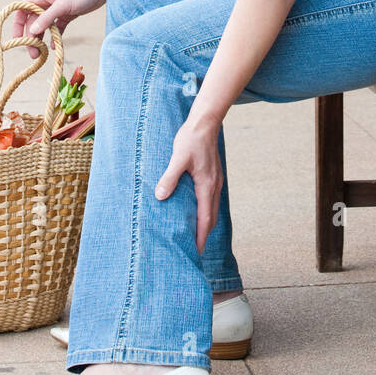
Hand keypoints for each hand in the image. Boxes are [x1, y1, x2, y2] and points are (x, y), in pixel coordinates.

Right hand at [13, 0, 107, 58]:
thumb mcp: (63, 5)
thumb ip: (47, 18)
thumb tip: (32, 31)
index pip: (22, 10)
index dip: (18, 25)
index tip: (18, 40)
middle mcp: (47, 2)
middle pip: (32, 22)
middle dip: (31, 37)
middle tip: (33, 53)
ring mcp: (57, 9)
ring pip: (44, 26)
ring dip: (41, 39)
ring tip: (41, 53)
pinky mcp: (67, 14)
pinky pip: (57, 28)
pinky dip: (55, 37)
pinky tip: (54, 47)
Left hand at [155, 116, 221, 253]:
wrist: (205, 123)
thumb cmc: (191, 139)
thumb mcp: (178, 158)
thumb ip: (169, 178)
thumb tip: (160, 197)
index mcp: (206, 185)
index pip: (205, 218)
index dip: (201, 237)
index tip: (196, 251)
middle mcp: (214, 186)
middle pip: (211, 218)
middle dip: (204, 235)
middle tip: (195, 250)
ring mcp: (215, 181)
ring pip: (212, 209)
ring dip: (205, 223)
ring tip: (195, 235)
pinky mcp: (213, 175)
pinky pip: (211, 199)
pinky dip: (206, 211)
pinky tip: (196, 211)